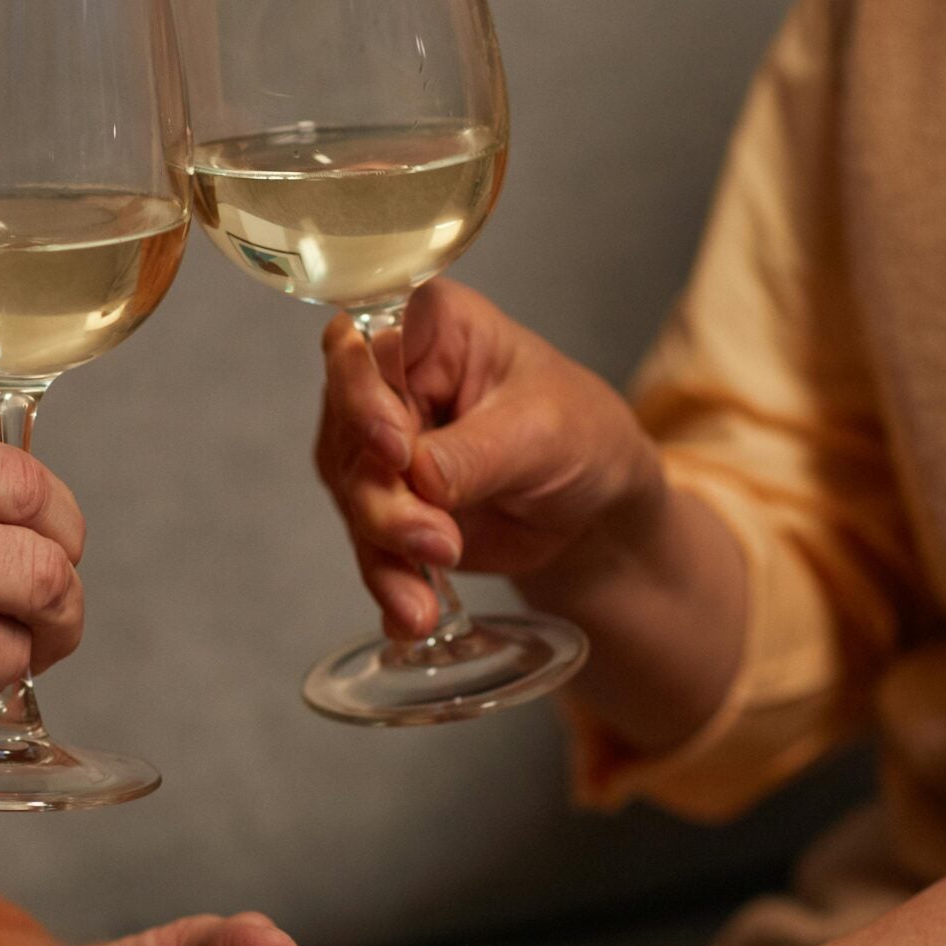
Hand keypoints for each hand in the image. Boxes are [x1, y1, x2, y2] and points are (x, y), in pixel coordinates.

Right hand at [317, 281, 664, 638]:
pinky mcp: (387, 507)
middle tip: (437, 541)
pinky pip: (372, 546)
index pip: (363, 344)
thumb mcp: (544, 433)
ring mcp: (381, 449)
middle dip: (384, 501)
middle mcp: (391, 382)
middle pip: (350, 435)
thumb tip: (416, 478)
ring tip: (423, 603)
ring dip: (387, 553)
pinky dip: (391, 584)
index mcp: (431, 327)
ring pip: (354, 498)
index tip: (396, 449)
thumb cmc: (581, 435)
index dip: (362, 395)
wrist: (595, 509)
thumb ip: (476, 452)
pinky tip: (411, 618)